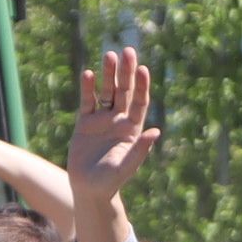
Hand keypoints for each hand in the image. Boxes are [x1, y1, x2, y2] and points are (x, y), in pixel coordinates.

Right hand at [65, 48, 161, 222]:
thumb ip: (140, 149)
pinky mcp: (85, 123)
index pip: (140, 102)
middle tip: (127, 51)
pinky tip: (87, 74)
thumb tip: (156, 131)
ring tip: (108, 55)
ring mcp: (102, 120)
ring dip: (107, 75)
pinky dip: (87, 88)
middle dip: (126, 72)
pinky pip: (87, 102)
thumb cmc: (110, 182)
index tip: (143, 69)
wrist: (89, 190)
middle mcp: (119, 121)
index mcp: (133, 129)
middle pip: (124, 91)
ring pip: (106, 92)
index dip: (142, 86)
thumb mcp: (126, 166)